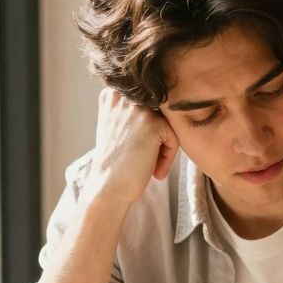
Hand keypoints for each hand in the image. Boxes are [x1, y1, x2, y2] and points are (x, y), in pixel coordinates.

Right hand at [83, 88, 177, 206]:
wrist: (108, 188)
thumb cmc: (117, 162)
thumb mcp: (118, 126)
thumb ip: (135, 110)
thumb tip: (168, 101)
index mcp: (112, 93)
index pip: (148, 103)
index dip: (147, 129)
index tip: (135, 148)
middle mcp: (122, 96)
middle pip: (160, 111)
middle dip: (157, 137)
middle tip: (144, 159)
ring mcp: (137, 108)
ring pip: (168, 124)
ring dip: (163, 147)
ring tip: (149, 165)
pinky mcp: (152, 124)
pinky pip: (174, 137)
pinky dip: (169, 156)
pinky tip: (154, 171)